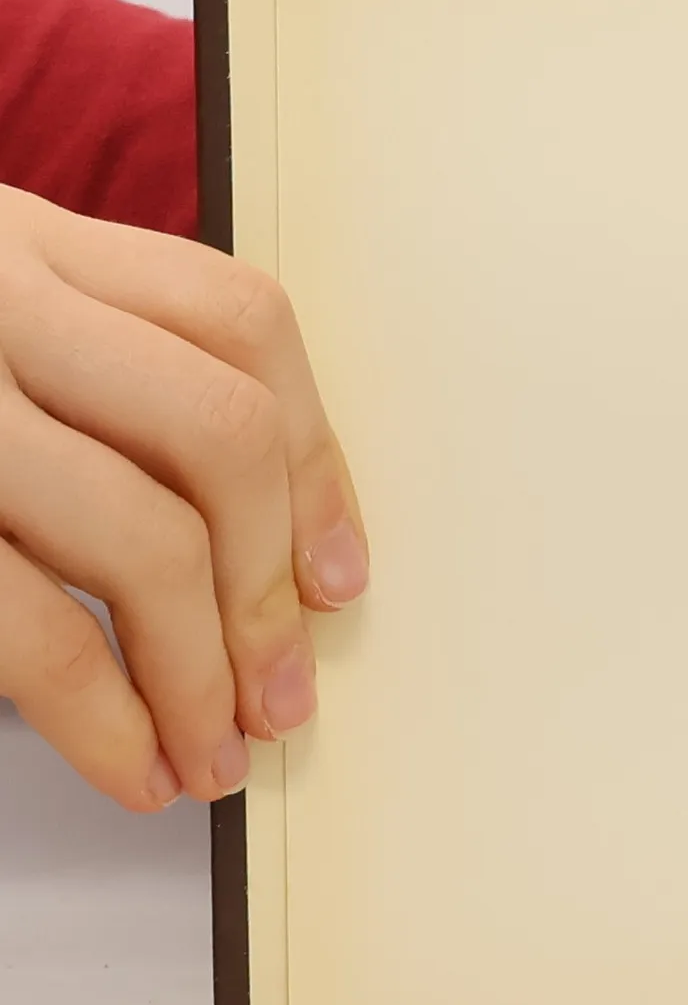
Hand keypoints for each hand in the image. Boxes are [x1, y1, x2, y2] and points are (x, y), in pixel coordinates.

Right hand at [0, 184, 366, 808]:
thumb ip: (79, 372)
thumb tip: (269, 556)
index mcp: (21, 237)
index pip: (242, 325)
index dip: (314, 464)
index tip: (338, 577)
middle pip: (217, 434)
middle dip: (269, 591)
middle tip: (284, 701)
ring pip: (138, 536)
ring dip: (201, 674)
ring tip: (215, 757)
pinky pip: (23, 625)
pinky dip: (103, 716)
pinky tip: (132, 767)